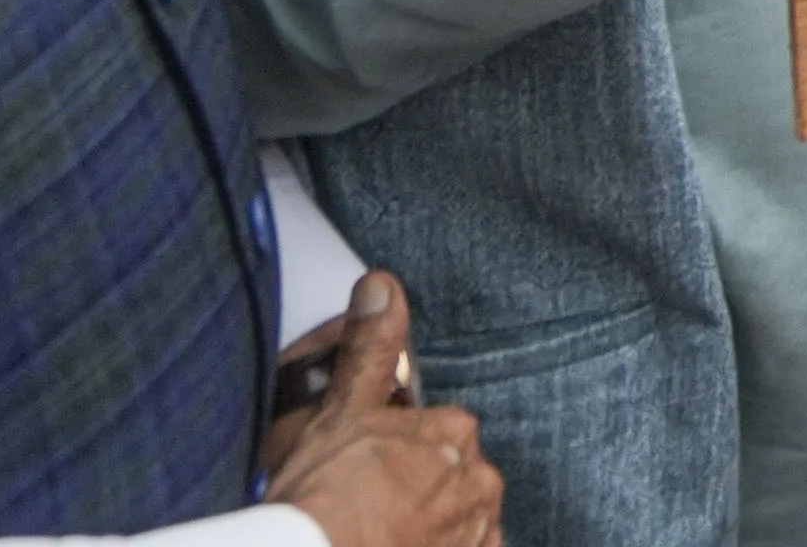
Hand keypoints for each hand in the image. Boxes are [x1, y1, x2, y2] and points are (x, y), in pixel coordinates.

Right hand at [264, 273, 499, 546]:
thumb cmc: (328, 498)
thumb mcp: (342, 408)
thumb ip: (371, 347)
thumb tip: (383, 286)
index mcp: (456, 433)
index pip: (437, 429)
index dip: (398, 444)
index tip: (367, 463)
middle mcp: (479, 482)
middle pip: (450, 474)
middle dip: (416, 484)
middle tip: (367, 502)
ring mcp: (475, 532)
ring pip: (456, 517)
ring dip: (429, 521)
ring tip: (379, 530)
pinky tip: (401, 544)